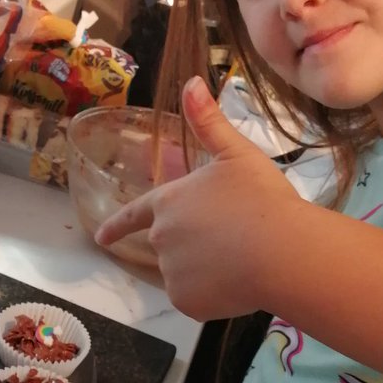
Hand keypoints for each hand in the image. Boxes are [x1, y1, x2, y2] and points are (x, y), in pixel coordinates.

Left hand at [95, 77, 303, 320]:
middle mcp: (161, 237)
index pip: (133, 214)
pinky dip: (214, 295)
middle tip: (232, 241)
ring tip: (242, 259)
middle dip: (195, 245)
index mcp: (168, 201)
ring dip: (206, 270)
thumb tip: (191, 82)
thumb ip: (208, 122)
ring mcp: (171, 271)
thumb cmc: (260, 198)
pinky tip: (239, 282)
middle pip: (171, 244)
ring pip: (185, 273)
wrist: (282, 251)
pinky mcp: (186, 301)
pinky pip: (197, 299)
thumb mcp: (236, 154)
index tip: (101, 238)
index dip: (118, 225)